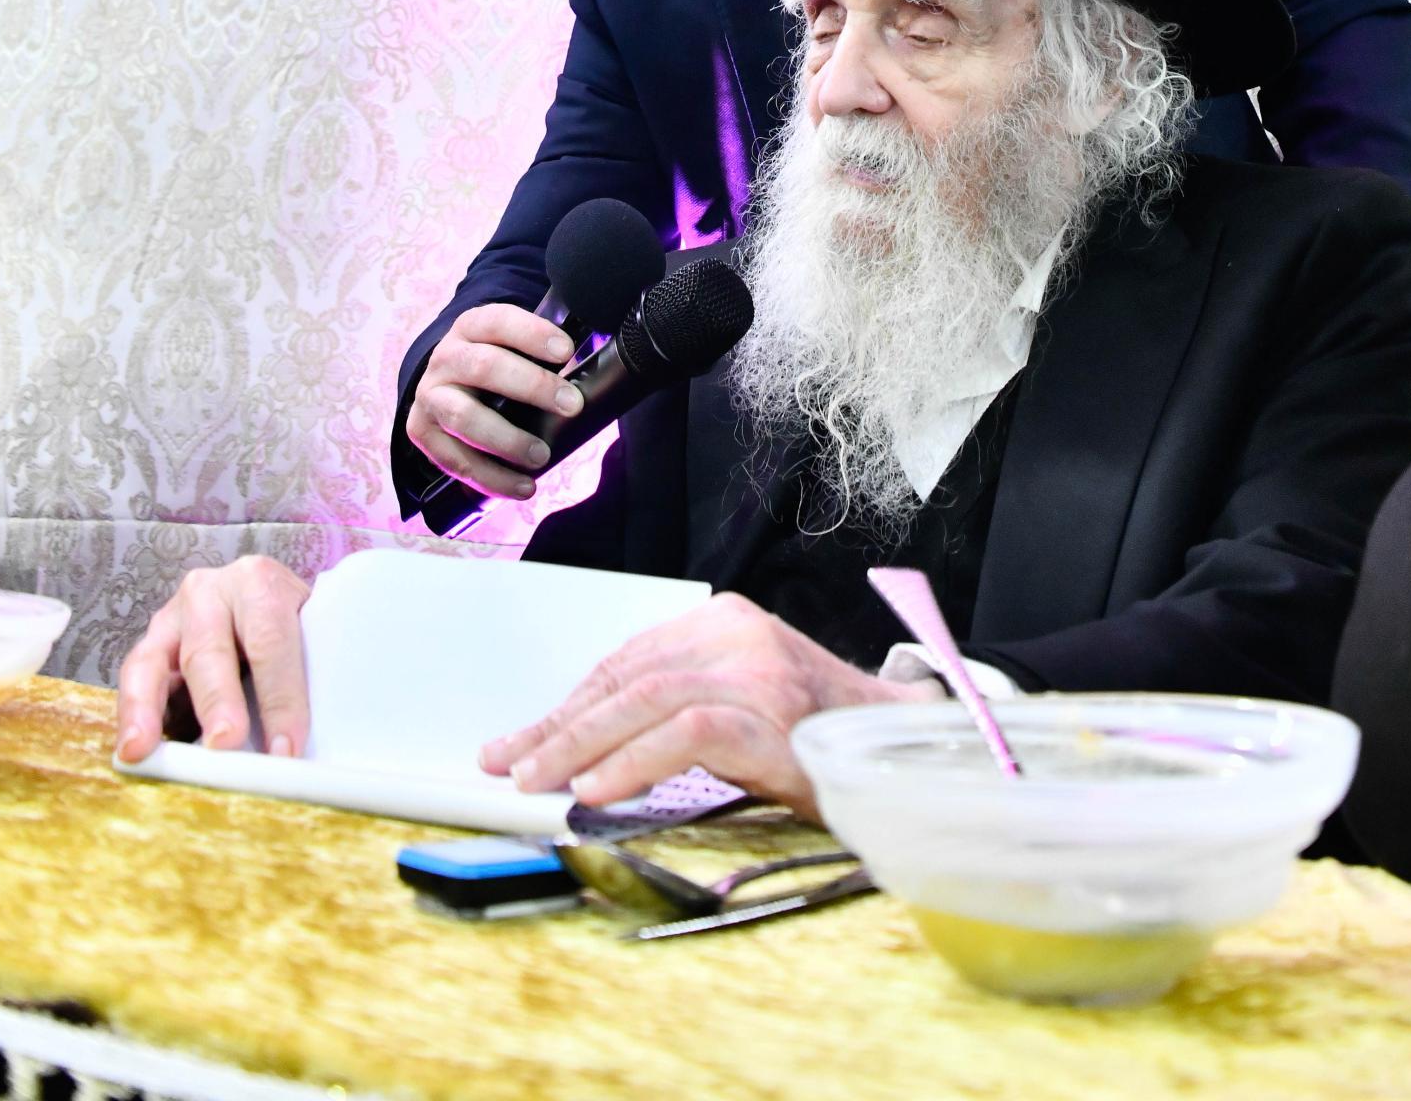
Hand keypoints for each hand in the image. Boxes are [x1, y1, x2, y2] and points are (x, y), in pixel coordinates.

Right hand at [116, 554, 311, 764]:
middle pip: (211, 649)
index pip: (272, 640)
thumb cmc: (291, 627)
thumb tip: (301, 745)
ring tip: (142, 748)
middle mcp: (210, 591)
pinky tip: (130, 749)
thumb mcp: (309, 634)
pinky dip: (130, 715)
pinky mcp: (148, 646)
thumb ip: (308, 673)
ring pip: (155, 660)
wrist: (260, 604)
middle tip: (224, 742)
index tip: (287, 748)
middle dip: (218, 700)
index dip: (280, 697)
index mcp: (259, 582)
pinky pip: (132, 679)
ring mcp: (172, 616)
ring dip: (149, 707)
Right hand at [405, 305, 585, 499]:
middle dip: (532, 386)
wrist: (442, 385)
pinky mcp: (421, 433)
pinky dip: (492, 478)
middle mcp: (445, 358)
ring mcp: (429, 396)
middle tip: (572, 405)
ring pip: (465, 416)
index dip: (532, 333)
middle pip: (484, 366)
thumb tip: (593, 373)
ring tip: (542, 455)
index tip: (567, 350)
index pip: (498, 321)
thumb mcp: (508, 346)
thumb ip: (541, 353)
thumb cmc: (492, 366)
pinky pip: (456, 460)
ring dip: (507, 439)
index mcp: (470, 328)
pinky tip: (522, 486)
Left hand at [479, 593, 896, 816]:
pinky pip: (687, 733)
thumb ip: (674, 708)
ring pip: (645, 699)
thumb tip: (581, 746)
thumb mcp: (737, 706)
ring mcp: (758, 672)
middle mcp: (737, 634)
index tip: (520, 741)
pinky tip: (598, 791)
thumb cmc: (812, 737)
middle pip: (626, 677)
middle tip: (508, 764)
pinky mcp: (773, 716)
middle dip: (558, 725)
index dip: (567, 705)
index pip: (626, 662)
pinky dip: (635, 761)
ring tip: (538, 782)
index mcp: (723, 620)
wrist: (903, 751)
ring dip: (580, 745)